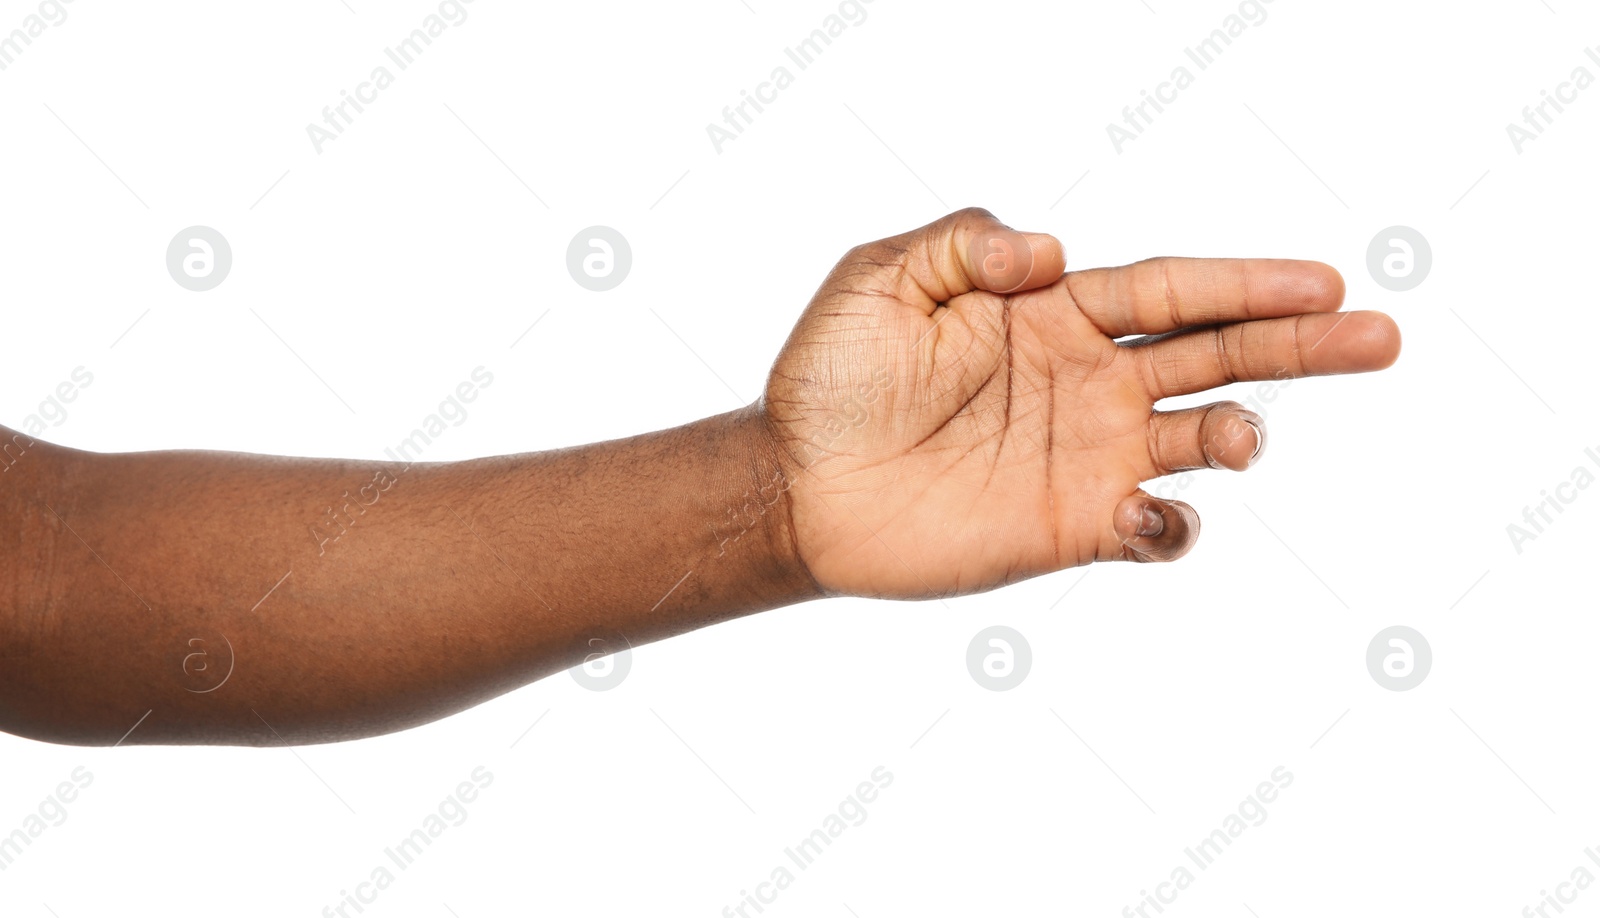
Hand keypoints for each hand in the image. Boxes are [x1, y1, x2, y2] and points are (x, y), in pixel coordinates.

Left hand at [763, 208, 1400, 597]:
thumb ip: (966, 243)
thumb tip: (1056, 255)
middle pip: (1216, 354)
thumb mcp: (882, 277)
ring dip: (1240, 432)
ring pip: (1198, 438)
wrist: (794, 485)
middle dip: (1300, 348)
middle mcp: (1088, 380)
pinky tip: (1144, 513)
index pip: (1173, 291)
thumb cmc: (831, 375)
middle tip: (1380, 340)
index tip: (1324, 284)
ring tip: (1242, 436)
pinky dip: (1171, 527)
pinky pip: (1153, 532)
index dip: (1248, 284)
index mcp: (1055, 314)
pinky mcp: (1070, 528)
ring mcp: (1086, 456)